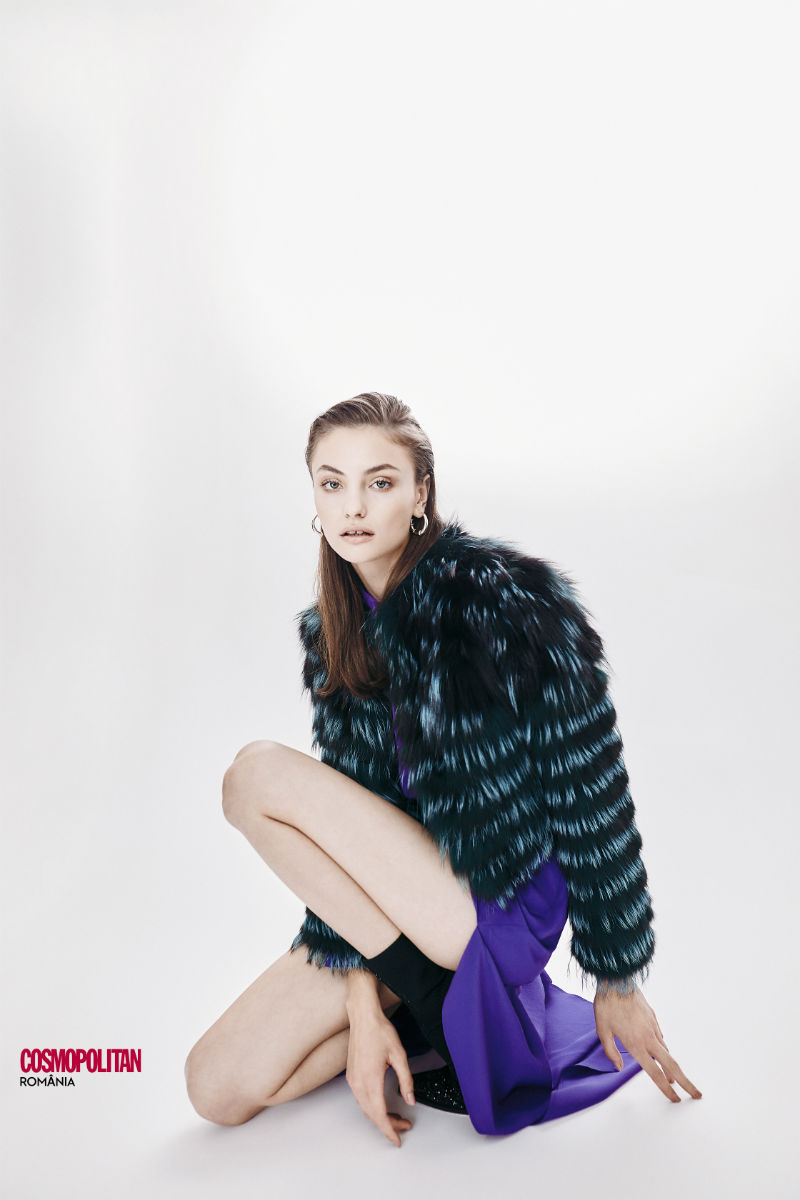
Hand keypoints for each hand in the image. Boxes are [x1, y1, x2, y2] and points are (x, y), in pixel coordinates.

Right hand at [345, 1009, 415, 1146]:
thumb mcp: (399, 1054)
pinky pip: (360, 1099)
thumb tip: (409, 1099)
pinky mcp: (351, 1075)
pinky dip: (372, 1107)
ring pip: (365, 1108)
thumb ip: (405, 1080)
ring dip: (380, 1116)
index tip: (397, 1139)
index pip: (379, 1114)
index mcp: (370, 1079)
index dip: (389, 1129)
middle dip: (388, 1124)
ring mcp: (352, 1079)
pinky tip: (383, 1104)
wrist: (363, 1016)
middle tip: (404, 1125)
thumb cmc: (379, 1031)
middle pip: (372, 1114)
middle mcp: (358, 1082)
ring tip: (397, 1116)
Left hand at [594, 987, 702, 1103]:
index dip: (666, 1089)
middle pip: (672, 1065)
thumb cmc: (607, 1005)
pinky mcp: (653, 1017)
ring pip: (666, 1050)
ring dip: (671, 1065)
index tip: (676, 1099)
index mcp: (636, 1045)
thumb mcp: (602, 1031)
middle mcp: (649, 1038)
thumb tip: (618, 1067)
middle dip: (686, 1082)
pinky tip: (658, 1050)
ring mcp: (653, 1027)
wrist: (616, 981)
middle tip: (696, 1094)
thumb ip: (611, 1052)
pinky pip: (660, 1036)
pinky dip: (661, 1047)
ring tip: (672, 1077)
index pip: (655, 1073)